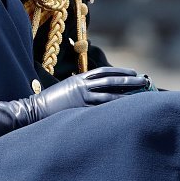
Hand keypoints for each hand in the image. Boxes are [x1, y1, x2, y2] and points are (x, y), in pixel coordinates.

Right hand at [27, 67, 149, 118]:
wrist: (35, 109)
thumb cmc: (51, 101)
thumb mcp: (67, 88)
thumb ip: (81, 87)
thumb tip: (96, 90)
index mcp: (80, 79)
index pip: (104, 72)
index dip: (120, 71)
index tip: (133, 72)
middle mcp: (82, 85)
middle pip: (110, 80)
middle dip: (129, 80)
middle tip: (145, 80)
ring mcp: (81, 97)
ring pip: (109, 94)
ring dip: (127, 93)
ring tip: (141, 94)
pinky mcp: (80, 109)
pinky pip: (101, 107)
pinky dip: (115, 107)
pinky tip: (127, 109)